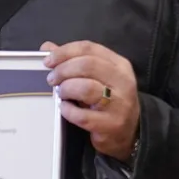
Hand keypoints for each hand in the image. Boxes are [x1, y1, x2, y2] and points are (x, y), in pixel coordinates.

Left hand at [43, 40, 140, 160]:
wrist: (130, 131)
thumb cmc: (109, 99)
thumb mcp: (97, 77)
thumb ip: (74, 60)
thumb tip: (47, 47)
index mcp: (119, 65)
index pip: (89, 48)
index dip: (64, 52)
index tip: (48, 61)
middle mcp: (122, 81)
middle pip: (87, 65)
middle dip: (63, 70)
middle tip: (52, 80)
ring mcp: (119, 104)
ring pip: (86, 88)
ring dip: (66, 89)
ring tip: (61, 94)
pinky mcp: (111, 124)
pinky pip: (82, 115)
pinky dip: (68, 111)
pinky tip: (65, 109)